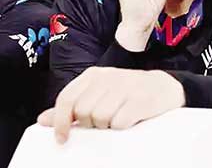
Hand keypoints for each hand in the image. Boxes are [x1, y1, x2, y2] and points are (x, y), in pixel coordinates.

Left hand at [38, 67, 184, 143]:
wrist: (166, 88)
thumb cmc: (128, 93)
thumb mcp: (99, 94)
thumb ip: (72, 106)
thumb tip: (44, 119)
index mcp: (93, 75)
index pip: (67, 99)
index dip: (62, 122)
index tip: (63, 138)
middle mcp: (109, 77)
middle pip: (84, 112)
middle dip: (91, 124)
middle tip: (103, 122)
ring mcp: (126, 86)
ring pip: (100, 118)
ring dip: (108, 126)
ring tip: (118, 118)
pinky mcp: (141, 99)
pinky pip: (119, 123)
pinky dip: (122, 127)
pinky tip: (130, 119)